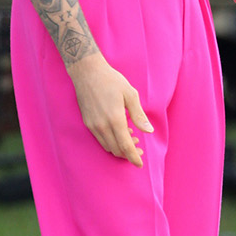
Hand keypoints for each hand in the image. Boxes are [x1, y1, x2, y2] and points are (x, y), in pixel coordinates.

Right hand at [68, 51, 152, 165]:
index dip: (134, 157)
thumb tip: (149, 131)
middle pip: (116, 150)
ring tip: (131, 138)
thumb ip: (139, 115)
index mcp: (115, 119)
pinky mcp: (87, 122)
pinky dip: (111, 141)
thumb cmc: (111, 81)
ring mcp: (93, 125)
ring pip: (107, 146)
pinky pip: (100, 139)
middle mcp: (102, 125)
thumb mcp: (130, 94)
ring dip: (119, 148)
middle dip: (128, 154)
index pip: (125, 146)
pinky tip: (119, 132)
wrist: (87, 72)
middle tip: (139, 149)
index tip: (140, 164)